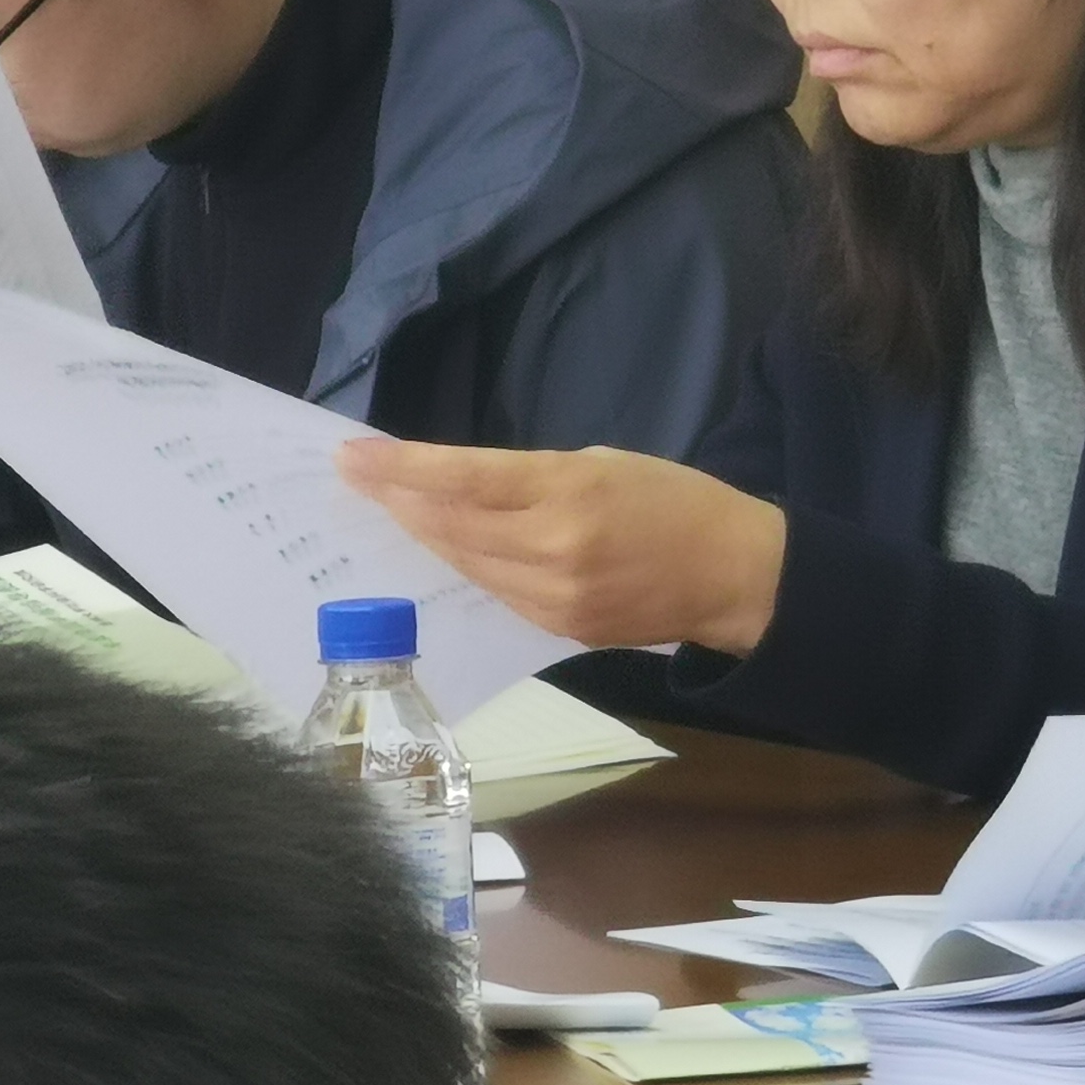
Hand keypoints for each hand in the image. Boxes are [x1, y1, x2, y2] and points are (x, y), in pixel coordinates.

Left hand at [339, 437, 786, 653]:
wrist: (733, 574)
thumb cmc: (676, 501)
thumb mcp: (608, 462)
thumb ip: (535, 477)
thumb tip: (464, 489)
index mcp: (570, 493)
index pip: (465, 480)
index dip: (402, 469)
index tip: (352, 457)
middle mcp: (552, 549)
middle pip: (451, 527)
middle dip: (398, 501)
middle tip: (358, 479)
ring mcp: (551, 596)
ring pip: (464, 564)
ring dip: (424, 536)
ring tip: (392, 510)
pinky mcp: (556, 627)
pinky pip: (495, 592)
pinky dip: (466, 566)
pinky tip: (449, 548)